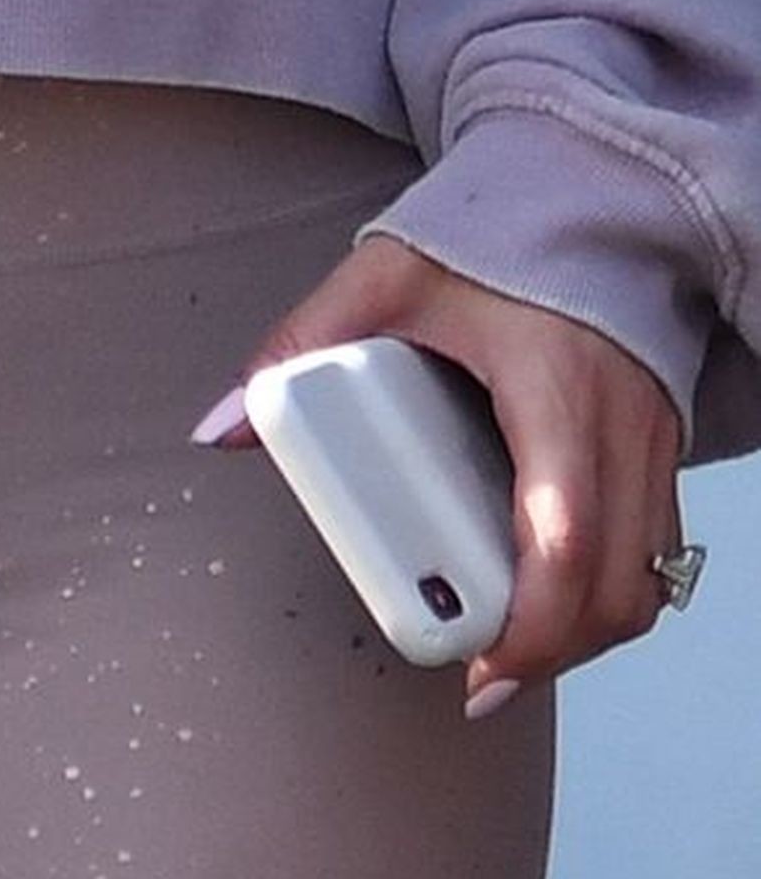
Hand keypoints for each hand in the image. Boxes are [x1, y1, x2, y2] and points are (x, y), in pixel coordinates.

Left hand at [193, 235, 685, 717]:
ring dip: (579, 635)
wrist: (591, 195)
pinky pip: (649, 553)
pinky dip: (599, 596)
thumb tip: (221, 426)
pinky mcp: (658, 451)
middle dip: (551, 653)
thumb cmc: (492, 240)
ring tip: (502, 659)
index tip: (478, 669)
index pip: (565, 536)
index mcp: (557, 390)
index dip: (530, 624)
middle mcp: (623, 425)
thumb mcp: (383, 281)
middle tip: (475, 684)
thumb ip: (299, 347)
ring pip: (644, 581)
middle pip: (615, 585)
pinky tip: (538, 612)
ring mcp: (652, 442)